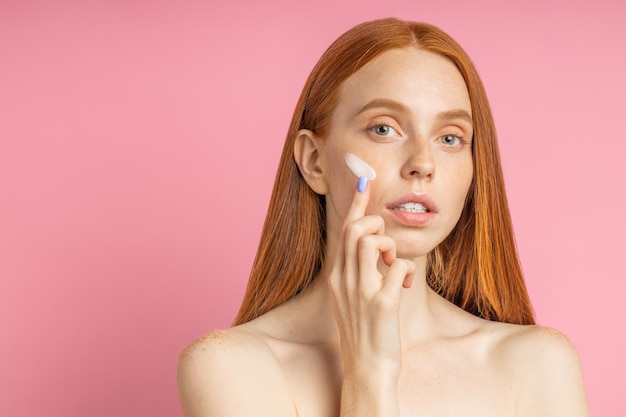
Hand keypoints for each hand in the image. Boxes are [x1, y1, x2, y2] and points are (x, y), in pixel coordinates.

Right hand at [328, 177, 415, 379]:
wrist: (366, 368)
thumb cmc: (364, 331)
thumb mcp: (351, 298)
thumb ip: (357, 272)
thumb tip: (375, 249)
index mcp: (336, 277)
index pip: (344, 231)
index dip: (356, 204)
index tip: (365, 181)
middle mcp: (344, 280)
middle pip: (354, 230)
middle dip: (374, 225)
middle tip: (385, 245)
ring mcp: (361, 291)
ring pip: (372, 242)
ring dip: (389, 246)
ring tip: (391, 265)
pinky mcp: (382, 304)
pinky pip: (397, 267)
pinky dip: (405, 270)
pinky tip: (405, 285)